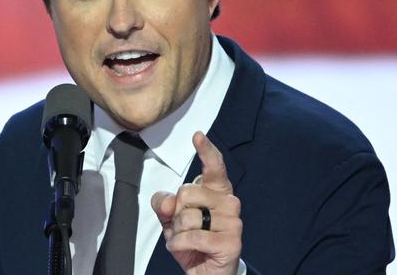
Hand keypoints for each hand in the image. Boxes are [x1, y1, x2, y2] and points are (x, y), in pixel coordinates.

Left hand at [151, 132, 241, 273]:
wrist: (206, 272)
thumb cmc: (191, 240)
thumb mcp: (170, 218)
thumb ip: (164, 203)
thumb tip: (168, 202)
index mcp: (217, 190)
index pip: (213, 166)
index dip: (206, 150)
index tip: (198, 135)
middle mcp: (229, 201)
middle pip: (186, 192)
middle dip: (175, 214)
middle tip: (183, 227)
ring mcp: (233, 222)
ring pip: (187, 216)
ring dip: (177, 233)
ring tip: (186, 241)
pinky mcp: (231, 242)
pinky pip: (192, 237)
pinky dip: (180, 245)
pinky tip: (186, 250)